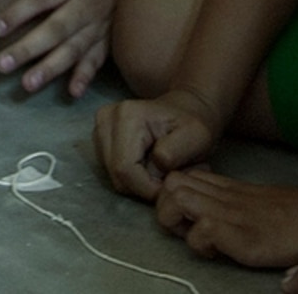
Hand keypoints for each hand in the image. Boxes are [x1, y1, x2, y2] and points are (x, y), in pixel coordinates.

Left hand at [0, 0, 140, 96]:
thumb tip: (18, 3)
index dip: (18, 13)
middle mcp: (85, 6)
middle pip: (54, 29)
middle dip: (28, 48)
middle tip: (2, 65)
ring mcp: (98, 27)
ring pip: (72, 50)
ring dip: (50, 68)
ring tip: (28, 84)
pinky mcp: (107, 43)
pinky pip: (96, 61)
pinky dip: (85, 77)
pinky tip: (72, 92)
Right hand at [95, 87, 221, 200]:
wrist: (187, 109)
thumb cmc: (193, 125)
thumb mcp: (197, 137)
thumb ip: (174, 153)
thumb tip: (154, 166)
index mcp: (126, 115)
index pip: (125, 169)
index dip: (148, 187)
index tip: (170, 184)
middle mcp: (106, 118)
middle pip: (116, 175)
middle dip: (144, 185)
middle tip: (168, 177)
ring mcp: (100, 127)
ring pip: (113, 176)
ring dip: (139, 182)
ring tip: (161, 170)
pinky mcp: (100, 137)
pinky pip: (112, 171)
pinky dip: (132, 176)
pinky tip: (149, 165)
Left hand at [155, 171, 297, 269]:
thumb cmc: (295, 214)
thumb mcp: (255, 198)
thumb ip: (230, 196)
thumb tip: (206, 210)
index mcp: (225, 187)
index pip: (179, 176)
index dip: (172, 195)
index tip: (185, 216)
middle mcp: (223, 196)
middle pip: (169, 184)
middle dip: (166, 208)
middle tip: (185, 229)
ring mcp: (230, 214)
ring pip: (176, 201)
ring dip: (177, 224)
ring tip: (199, 239)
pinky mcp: (240, 235)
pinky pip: (201, 232)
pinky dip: (200, 245)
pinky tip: (217, 252)